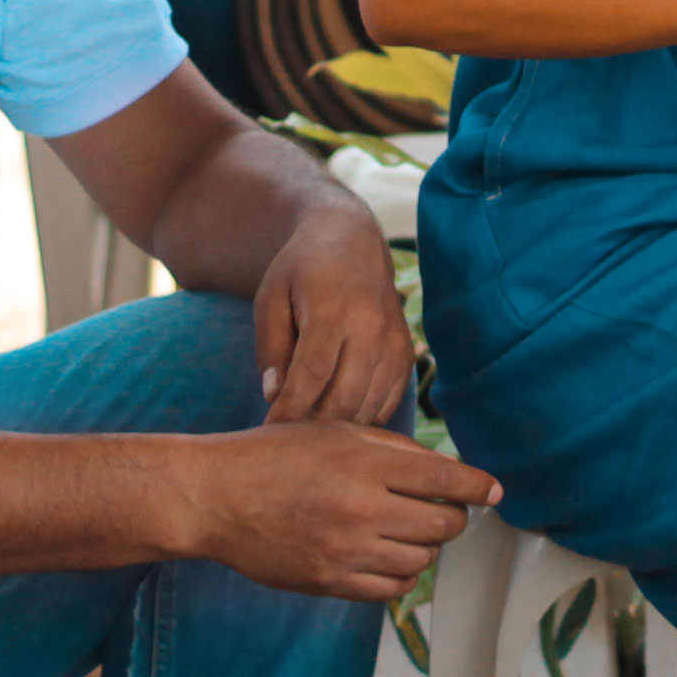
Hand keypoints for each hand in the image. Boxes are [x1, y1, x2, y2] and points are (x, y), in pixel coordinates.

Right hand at [185, 420, 499, 602]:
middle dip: (452, 517)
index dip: (478, 487)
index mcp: (367, 464)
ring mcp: (346, 550)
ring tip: (407, 529)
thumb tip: (450, 470)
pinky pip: (393, 588)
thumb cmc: (275, 456)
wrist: (215, 496)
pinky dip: (402, 573)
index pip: (448, 480)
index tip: (491, 492)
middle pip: (444, 525)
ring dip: (426, 545)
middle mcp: (362, 508)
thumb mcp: (336, 431)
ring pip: (423, 559)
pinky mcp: (330, 581)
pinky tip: (389, 554)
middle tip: (440, 509)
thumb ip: (395, 449)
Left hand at [253, 200, 417, 427]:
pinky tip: (337, 412)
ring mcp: (395, 343)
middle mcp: (372, 328)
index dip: (290, 409)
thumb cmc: (301, 270)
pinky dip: (362, 416)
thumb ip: (270, 347)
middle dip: (312, 423)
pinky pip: (387, 402)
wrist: (352, 242)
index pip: (312, 375)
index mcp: (334, 311)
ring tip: (309, 425)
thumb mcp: (270, 298)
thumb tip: (275, 396)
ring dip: (337, 424)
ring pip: (368, 406)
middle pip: (344, 398)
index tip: (269, 429)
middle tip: (288, 434)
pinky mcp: (407, 354)